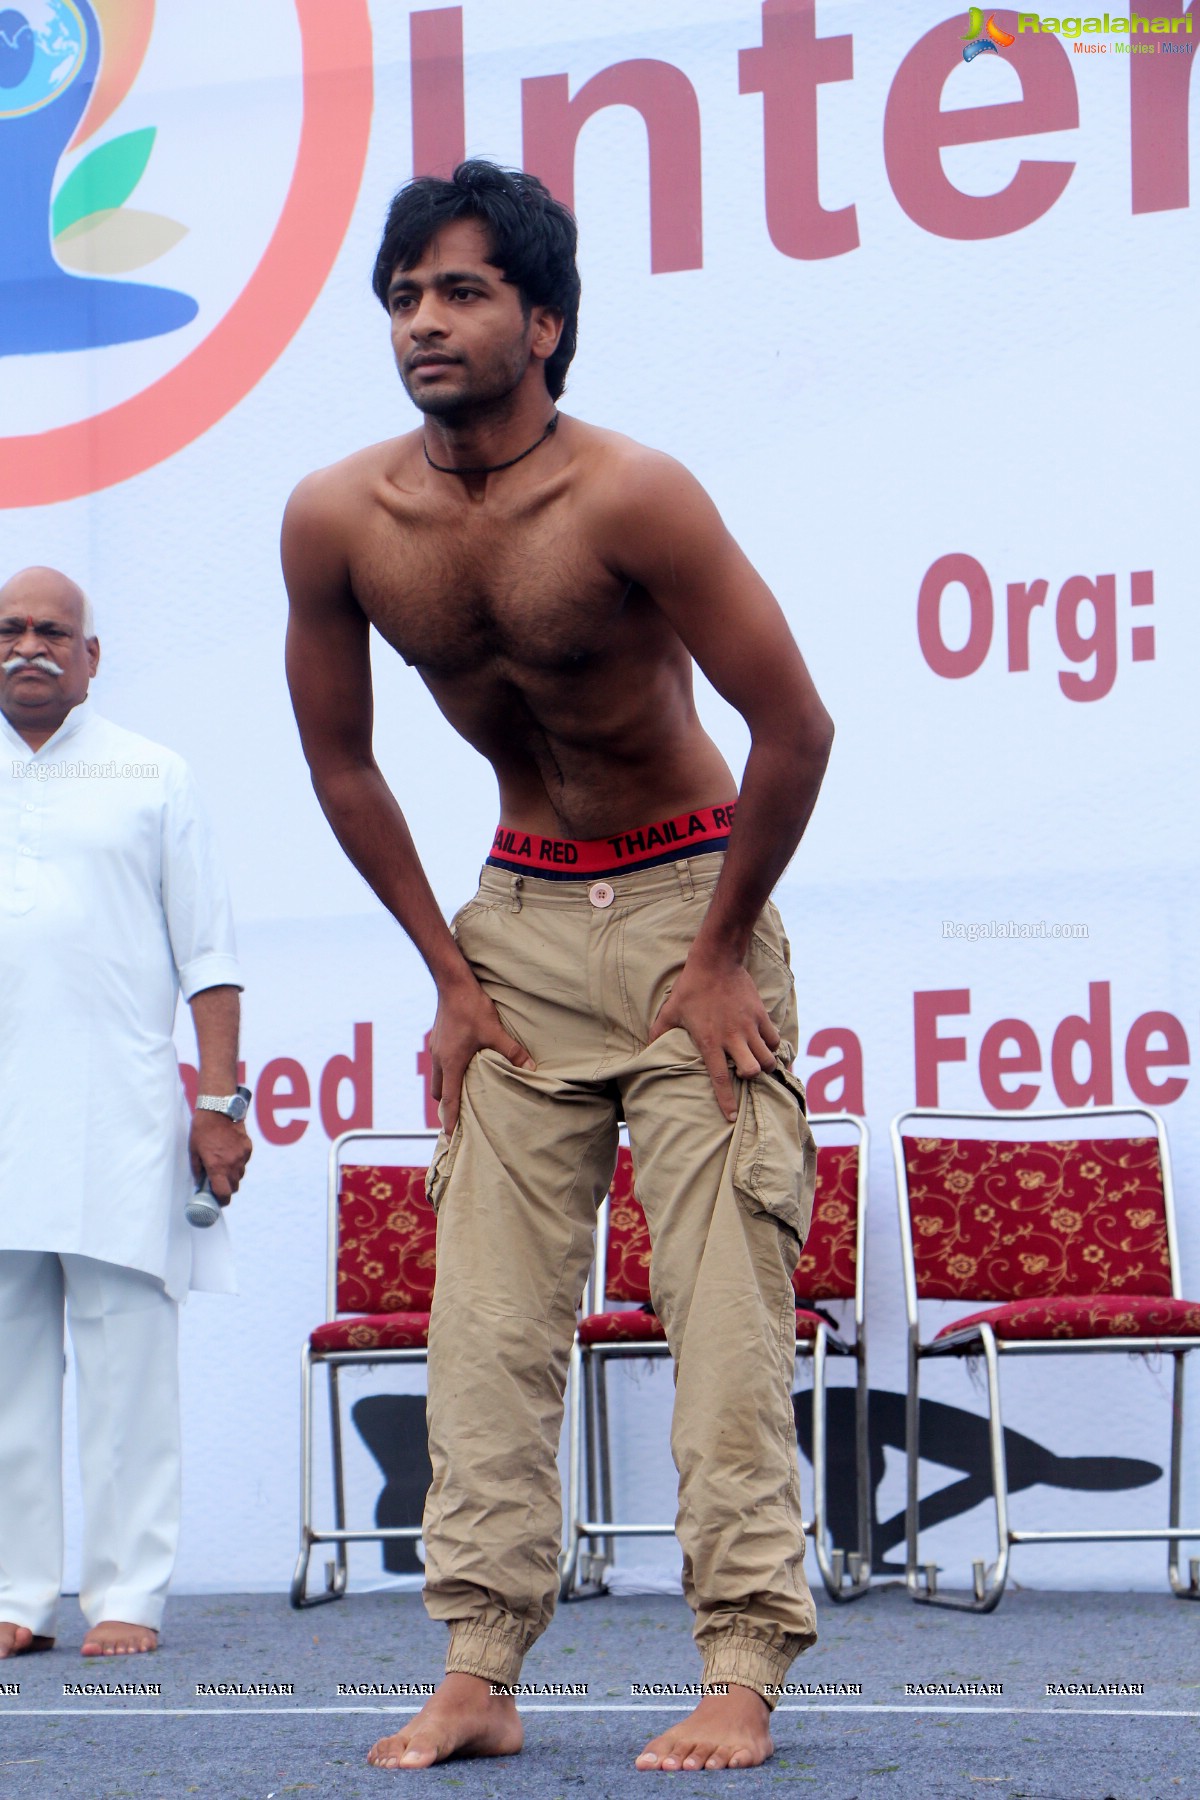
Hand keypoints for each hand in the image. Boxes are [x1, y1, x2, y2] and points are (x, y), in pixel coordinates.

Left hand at [189, 1112, 252, 1203]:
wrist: (219, 1110)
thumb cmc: (202, 1130)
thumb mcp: (194, 1151)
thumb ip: (198, 1170)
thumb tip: (200, 1183)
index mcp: (217, 1167)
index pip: (224, 1194)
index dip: (222, 1201)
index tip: (218, 1201)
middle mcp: (232, 1164)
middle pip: (234, 1187)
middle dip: (226, 1188)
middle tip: (218, 1183)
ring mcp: (242, 1156)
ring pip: (240, 1175)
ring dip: (233, 1175)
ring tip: (223, 1165)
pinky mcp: (248, 1148)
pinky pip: (244, 1161)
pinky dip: (238, 1162)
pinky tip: (230, 1153)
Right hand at [431, 972, 534, 1134]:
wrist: (452, 983)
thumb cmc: (471, 1008)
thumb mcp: (495, 1031)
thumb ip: (513, 1052)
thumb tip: (532, 1069)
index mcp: (450, 1063)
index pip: (448, 1099)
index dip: (450, 1119)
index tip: (450, 1136)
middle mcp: (439, 1058)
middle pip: (439, 1091)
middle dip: (448, 1104)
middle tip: (461, 1114)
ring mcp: (436, 1048)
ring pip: (438, 1076)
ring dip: (448, 1086)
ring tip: (464, 1091)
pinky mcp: (438, 1038)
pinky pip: (439, 1062)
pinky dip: (448, 1070)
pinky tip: (464, 1064)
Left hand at [649, 949, 779, 1122]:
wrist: (716, 962)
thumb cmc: (691, 988)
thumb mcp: (670, 1011)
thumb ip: (658, 1032)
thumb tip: (646, 1048)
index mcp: (709, 1041)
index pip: (719, 1078)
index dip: (726, 1101)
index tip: (730, 1117)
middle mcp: (732, 1037)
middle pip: (752, 1070)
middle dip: (752, 1078)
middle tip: (746, 1073)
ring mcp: (749, 1026)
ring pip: (768, 1057)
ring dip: (765, 1065)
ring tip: (759, 1062)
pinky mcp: (760, 1015)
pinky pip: (774, 1039)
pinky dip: (772, 1046)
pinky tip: (766, 1045)